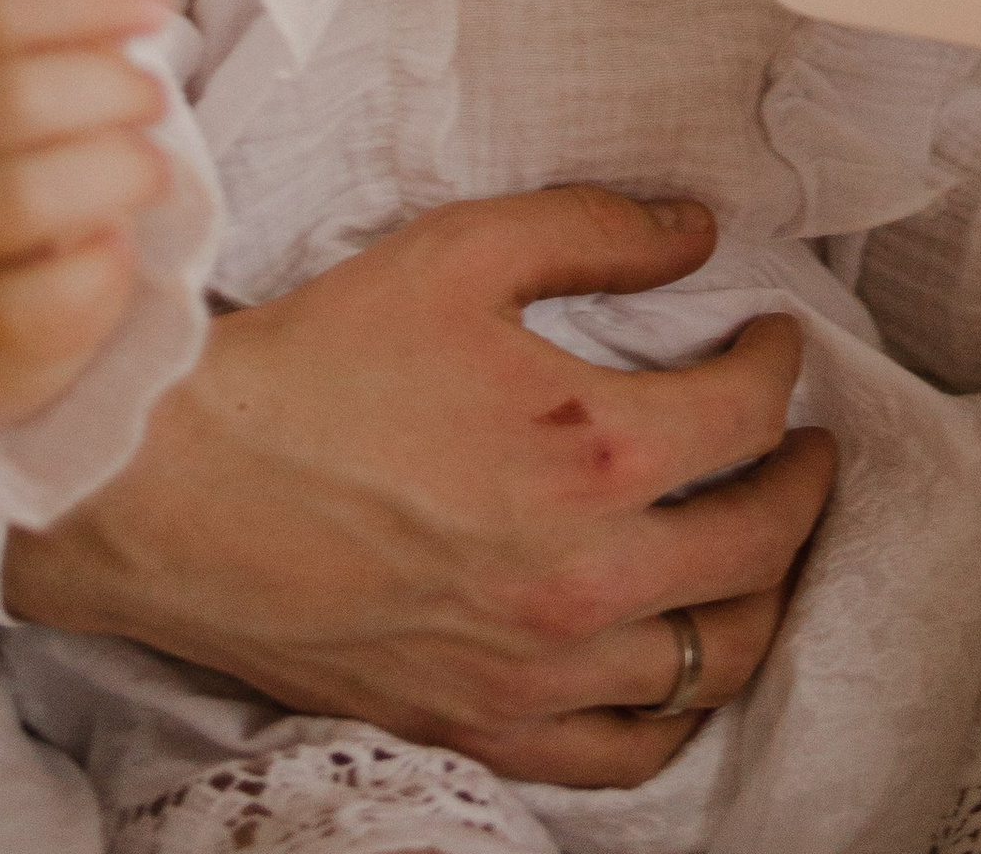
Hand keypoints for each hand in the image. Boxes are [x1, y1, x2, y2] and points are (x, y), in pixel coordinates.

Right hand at [0, 0, 176, 434]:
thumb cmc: (46, 148)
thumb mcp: (60, 63)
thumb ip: (102, 0)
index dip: (86, 3)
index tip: (157, 13)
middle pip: (13, 101)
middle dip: (113, 90)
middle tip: (159, 102)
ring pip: (21, 199)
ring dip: (116, 173)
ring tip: (154, 171)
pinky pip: (36, 300)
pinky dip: (100, 269)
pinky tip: (118, 248)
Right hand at [5, 186, 837, 789]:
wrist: (179, 486)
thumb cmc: (316, 365)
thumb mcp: (463, 252)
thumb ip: (597, 232)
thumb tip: (695, 232)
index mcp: (593, 448)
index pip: (749, 414)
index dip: (779, 363)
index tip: (772, 340)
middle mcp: (585, 575)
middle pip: (762, 541)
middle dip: (802, 479)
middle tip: (800, 441)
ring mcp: (538, 666)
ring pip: (719, 657)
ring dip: (765, 591)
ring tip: (762, 539)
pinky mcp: (483, 723)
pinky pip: (630, 749)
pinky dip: (680, 708)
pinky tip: (681, 655)